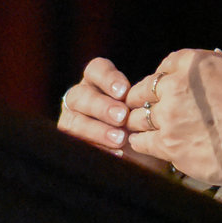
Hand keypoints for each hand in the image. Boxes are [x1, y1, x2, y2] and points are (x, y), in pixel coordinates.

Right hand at [58, 57, 170, 173]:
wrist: (144, 152)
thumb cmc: (145, 123)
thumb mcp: (145, 109)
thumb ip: (141, 98)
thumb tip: (149, 93)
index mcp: (97, 81)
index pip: (96, 70)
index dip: (108, 79)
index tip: (124, 92)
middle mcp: (81, 97)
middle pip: (80, 95)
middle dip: (102, 106)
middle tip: (122, 117)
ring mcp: (73, 119)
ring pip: (74, 120)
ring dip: (97, 130)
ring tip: (120, 139)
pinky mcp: (72, 140)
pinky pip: (77, 143)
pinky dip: (97, 147)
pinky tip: (117, 153)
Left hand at [125, 49, 221, 188]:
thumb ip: (216, 68)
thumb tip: (212, 58)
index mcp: (192, 64)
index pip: (164, 66)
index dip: (162, 79)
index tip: (165, 90)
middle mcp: (175, 85)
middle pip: (142, 90)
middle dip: (144, 100)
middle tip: (150, 110)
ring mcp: (168, 115)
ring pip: (136, 117)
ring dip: (140, 123)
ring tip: (147, 129)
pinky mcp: (166, 144)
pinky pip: (140, 142)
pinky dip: (140, 143)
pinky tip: (147, 145)